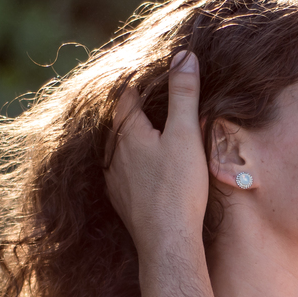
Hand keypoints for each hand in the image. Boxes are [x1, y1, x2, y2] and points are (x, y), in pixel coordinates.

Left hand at [105, 52, 208, 249]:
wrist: (167, 240)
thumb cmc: (178, 187)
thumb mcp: (185, 134)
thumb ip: (183, 93)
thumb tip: (184, 55)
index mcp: (126, 131)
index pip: (126, 93)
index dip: (143, 81)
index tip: (159, 74)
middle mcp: (112, 152)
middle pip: (122, 119)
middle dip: (140, 109)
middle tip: (161, 100)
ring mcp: (113, 177)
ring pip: (121, 146)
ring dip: (136, 137)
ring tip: (157, 132)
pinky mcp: (120, 197)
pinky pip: (124, 169)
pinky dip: (136, 161)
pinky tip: (151, 166)